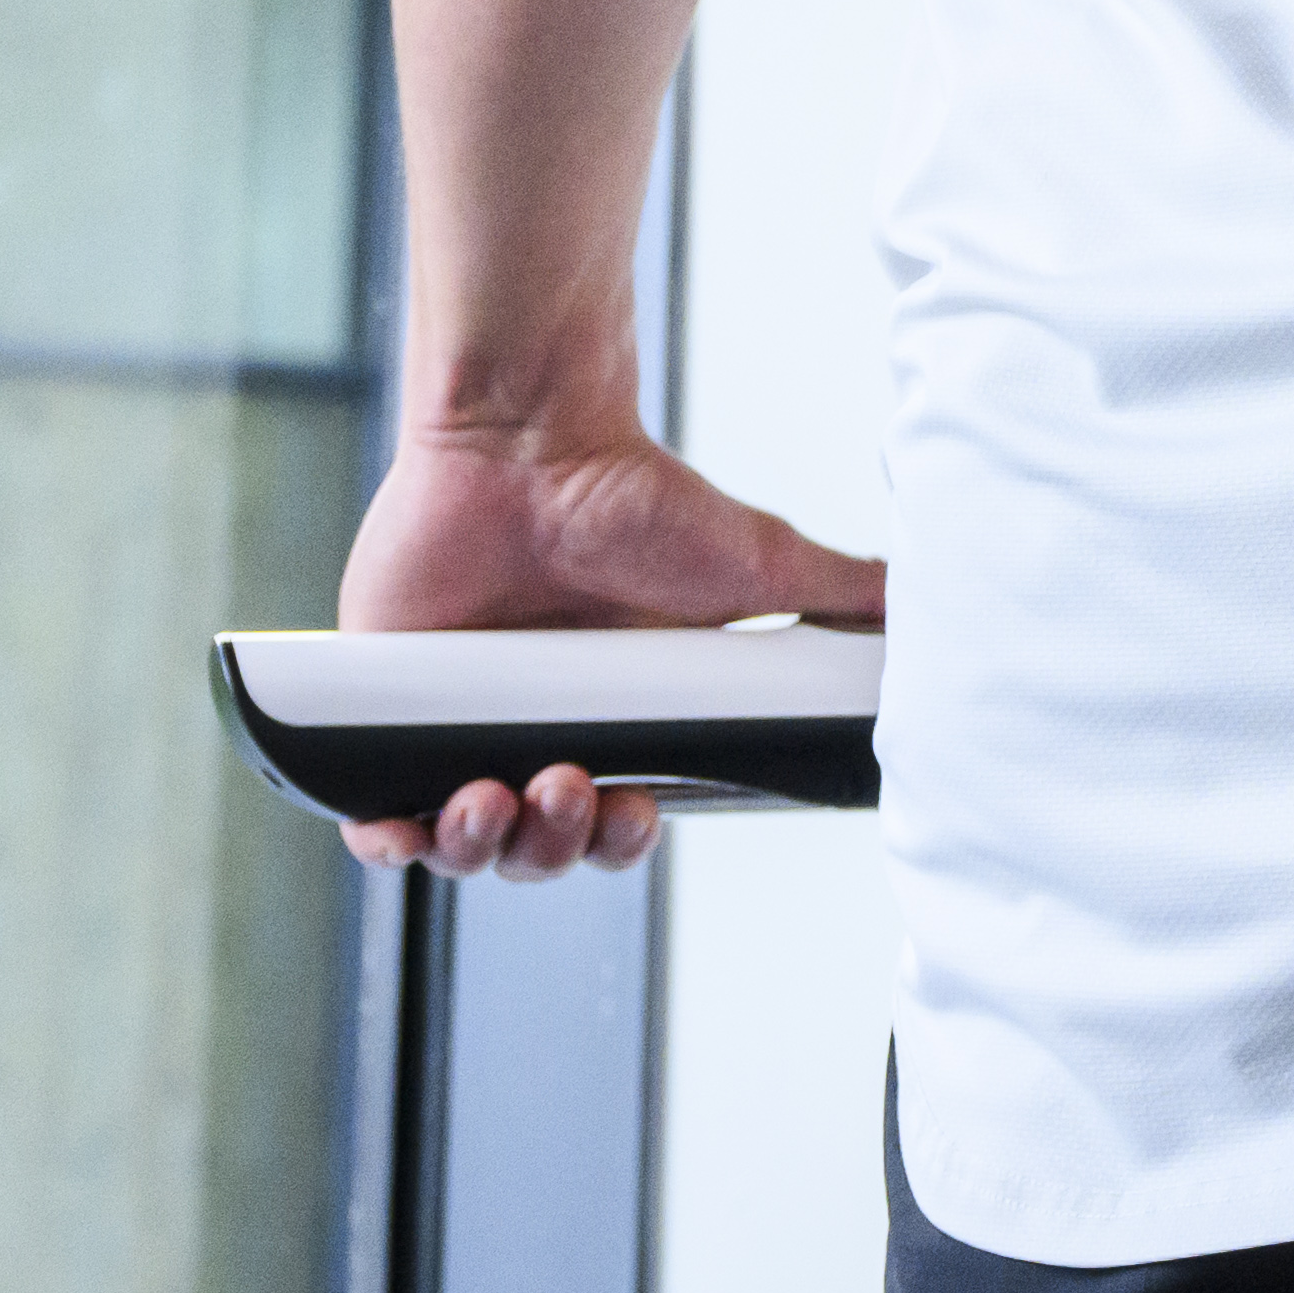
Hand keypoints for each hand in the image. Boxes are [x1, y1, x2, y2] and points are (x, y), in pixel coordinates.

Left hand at [330, 413, 882, 880]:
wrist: (525, 441)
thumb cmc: (633, 495)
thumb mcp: (756, 560)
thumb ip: (840, 595)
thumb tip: (924, 618)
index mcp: (612, 724)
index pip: (612, 824)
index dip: (617, 840)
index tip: (633, 810)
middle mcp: (530, 734)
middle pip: (537, 851)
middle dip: (554, 846)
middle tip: (566, 788)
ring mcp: (449, 728)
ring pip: (459, 846)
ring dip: (480, 847)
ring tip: (494, 797)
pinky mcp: (374, 715)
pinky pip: (369, 817)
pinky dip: (387, 841)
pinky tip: (410, 829)